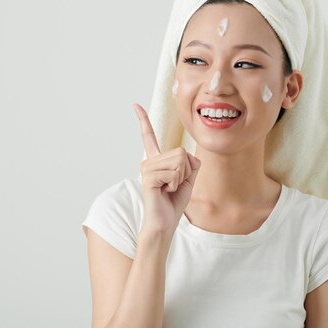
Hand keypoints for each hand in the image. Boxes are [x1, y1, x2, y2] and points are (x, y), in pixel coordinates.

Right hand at [132, 103, 200, 234]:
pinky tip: (165, 192)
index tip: (135, 105)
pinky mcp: (148, 177)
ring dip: (182, 178)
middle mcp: (148, 161)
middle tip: (174, 186)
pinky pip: (174, 172)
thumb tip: (185, 154)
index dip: (143, 120)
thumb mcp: (189, 178)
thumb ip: (191, 162)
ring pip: (179, 162)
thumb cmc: (175, 202)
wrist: (165, 222)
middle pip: (181, 152)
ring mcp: (146, 168)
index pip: (148, 136)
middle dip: (187, 171)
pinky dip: (176, 184)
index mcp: (156, 160)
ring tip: (169, 189)